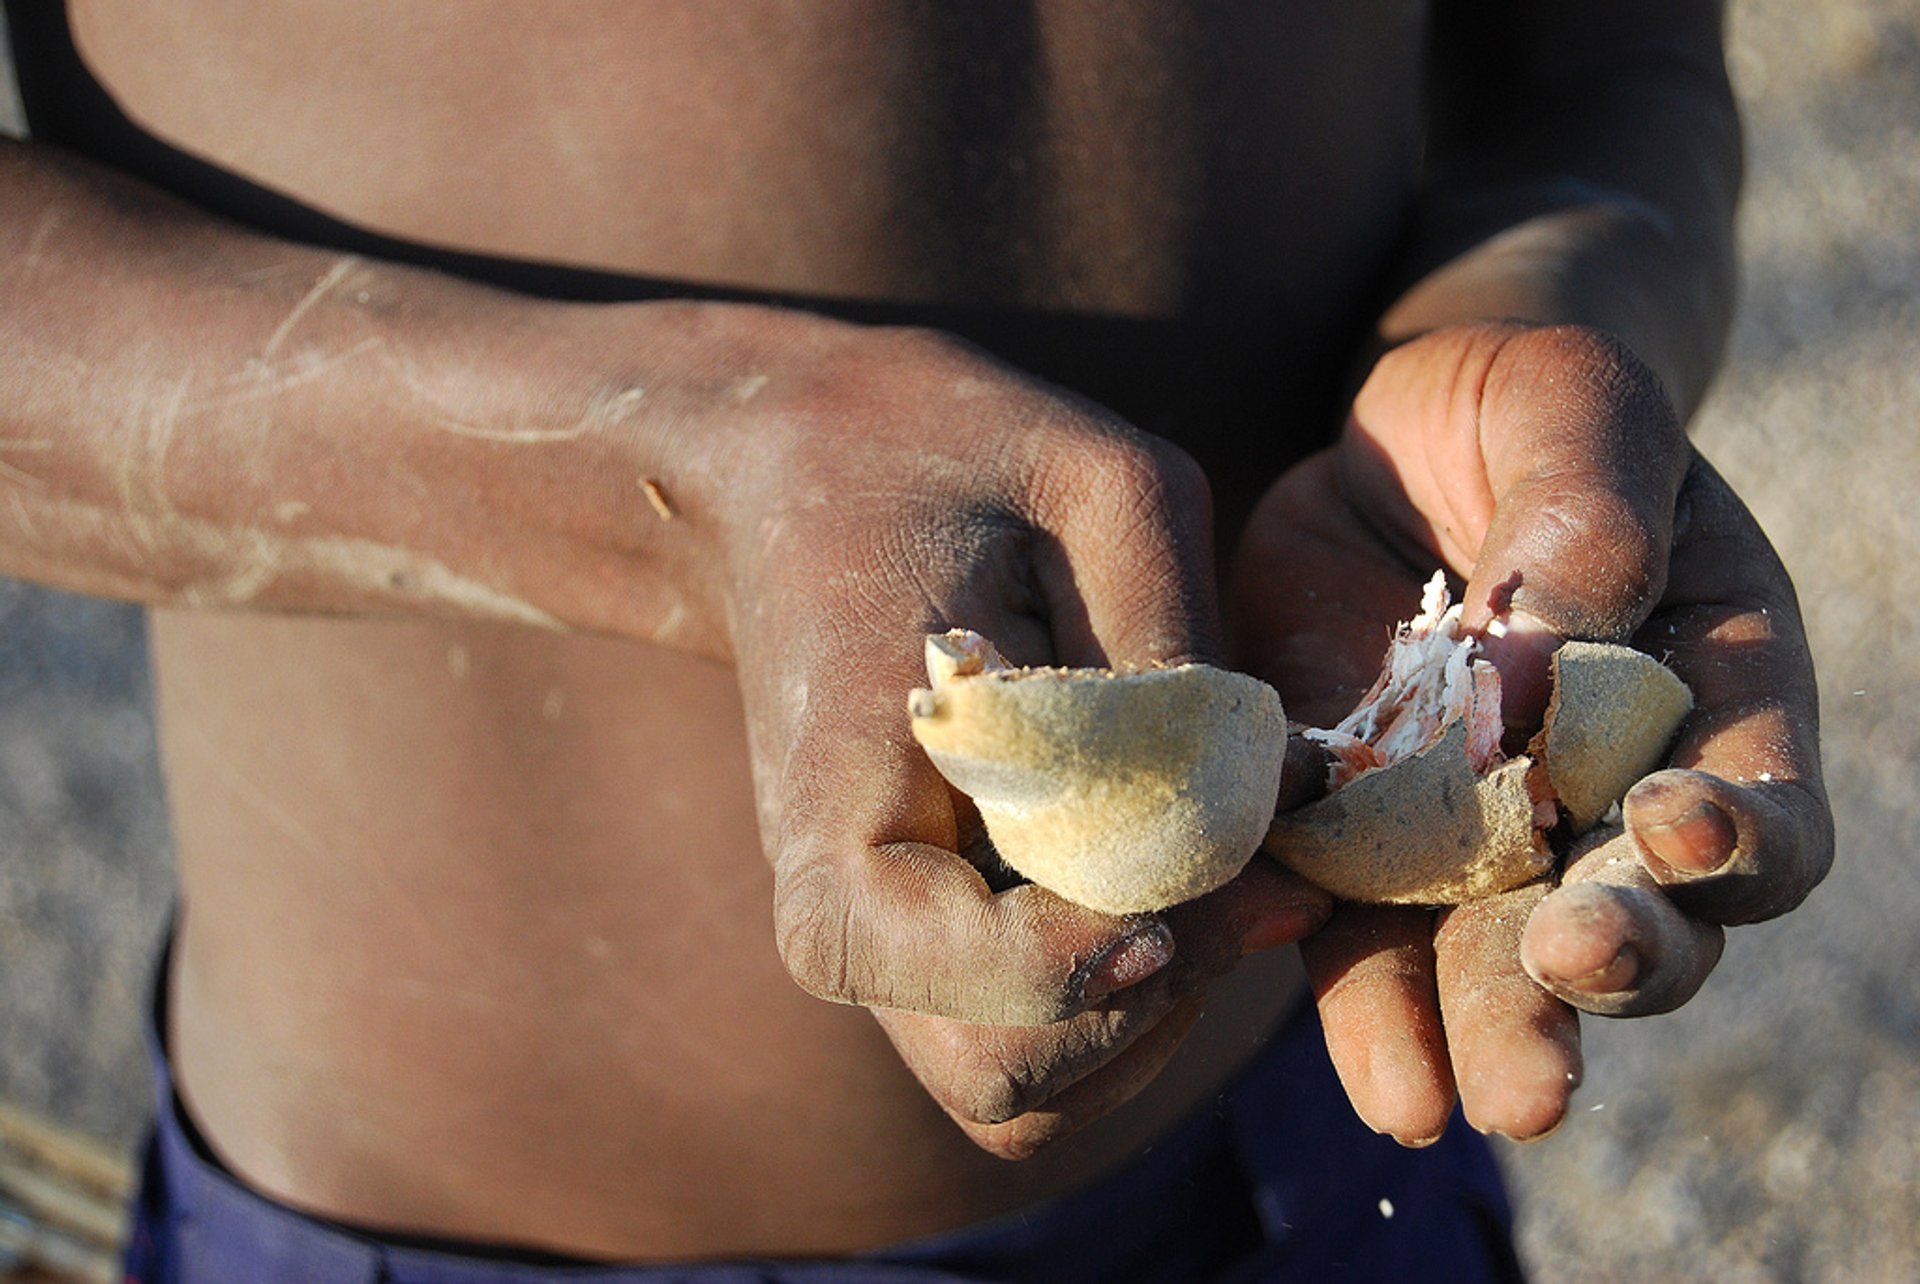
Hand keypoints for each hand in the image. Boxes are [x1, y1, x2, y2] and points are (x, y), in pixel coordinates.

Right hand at [669, 314, 1328, 1156]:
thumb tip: (1287, 800)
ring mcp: (880, 938)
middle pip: (1006, 1077)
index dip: (1100, 967)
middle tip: (1256, 880)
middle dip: (1154, 998)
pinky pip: (1035, 1046)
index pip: (968, 987)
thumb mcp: (1095, 486)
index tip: (1192, 893)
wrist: (790, 468)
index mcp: (840, 813)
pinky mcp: (923, 938)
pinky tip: (1175, 879)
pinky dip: (1125, 1002)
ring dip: (1151, 1011)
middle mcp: (842, 912)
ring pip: (1026, 1089)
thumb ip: (1182, 648)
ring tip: (1222, 870)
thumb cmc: (936, 451)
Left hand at [1228, 322, 1831, 1143]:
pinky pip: (1366, 941)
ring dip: (1490, 1026)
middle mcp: (1608, 793)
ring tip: (1464, 1096)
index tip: (1678, 833)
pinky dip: (1368, 1009)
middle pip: (1641, 916)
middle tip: (1571, 973)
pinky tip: (1383, 1077)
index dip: (1736, 835)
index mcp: (1708, 690)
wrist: (1392, 438)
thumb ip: (1587, 510)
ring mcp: (1481, 835)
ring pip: (1500, 959)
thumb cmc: (1523, 405)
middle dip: (1611, 960)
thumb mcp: (1571, 408)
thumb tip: (1551, 647)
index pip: (1755, 801)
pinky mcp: (1361, 843)